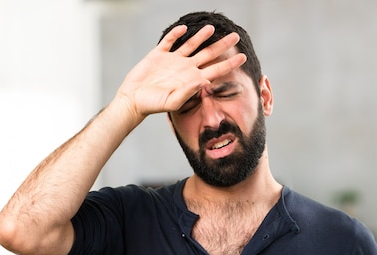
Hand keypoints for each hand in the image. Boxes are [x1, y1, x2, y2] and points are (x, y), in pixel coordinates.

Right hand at [116, 25, 246, 118]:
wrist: (133, 100)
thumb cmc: (153, 105)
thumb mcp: (173, 102)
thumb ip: (189, 92)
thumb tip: (205, 80)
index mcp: (192, 80)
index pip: (215, 70)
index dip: (229, 63)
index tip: (243, 56)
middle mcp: (185, 69)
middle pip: (208, 54)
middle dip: (222, 45)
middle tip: (236, 36)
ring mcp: (172, 61)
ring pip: (191, 44)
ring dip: (202, 36)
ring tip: (212, 28)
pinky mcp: (158, 55)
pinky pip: (169, 41)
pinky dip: (176, 34)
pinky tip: (184, 28)